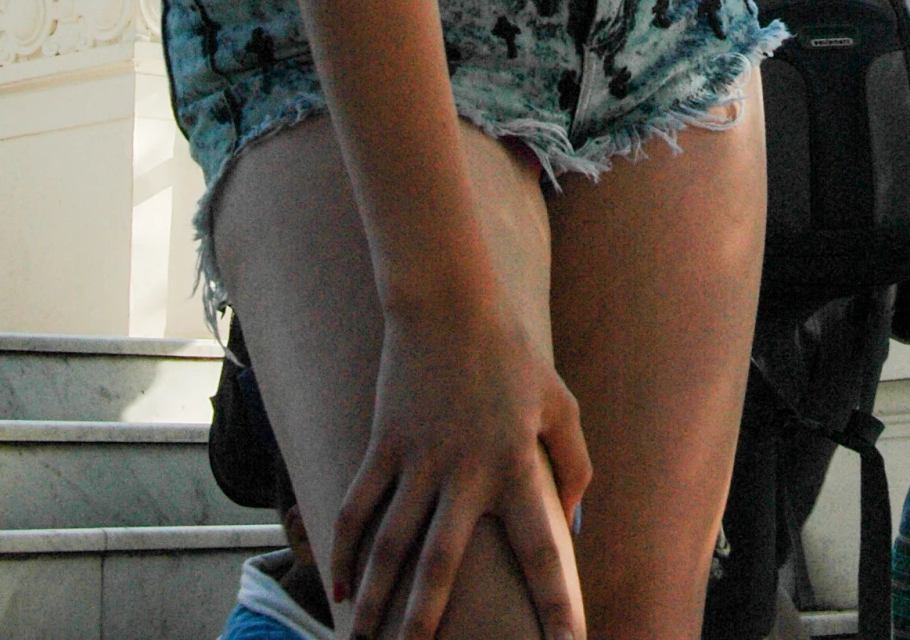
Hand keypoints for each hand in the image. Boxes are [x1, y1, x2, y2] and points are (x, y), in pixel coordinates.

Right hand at [330, 297, 589, 639]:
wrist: (448, 301)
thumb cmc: (512, 355)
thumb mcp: (560, 404)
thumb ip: (574, 466)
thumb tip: (572, 526)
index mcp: (517, 464)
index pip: (543, 549)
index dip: (557, 604)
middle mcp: (465, 471)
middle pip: (439, 567)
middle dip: (424, 625)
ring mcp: (418, 459)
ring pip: (389, 548)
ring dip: (374, 604)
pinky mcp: (383, 443)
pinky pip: (357, 507)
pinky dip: (342, 550)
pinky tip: (335, 588)